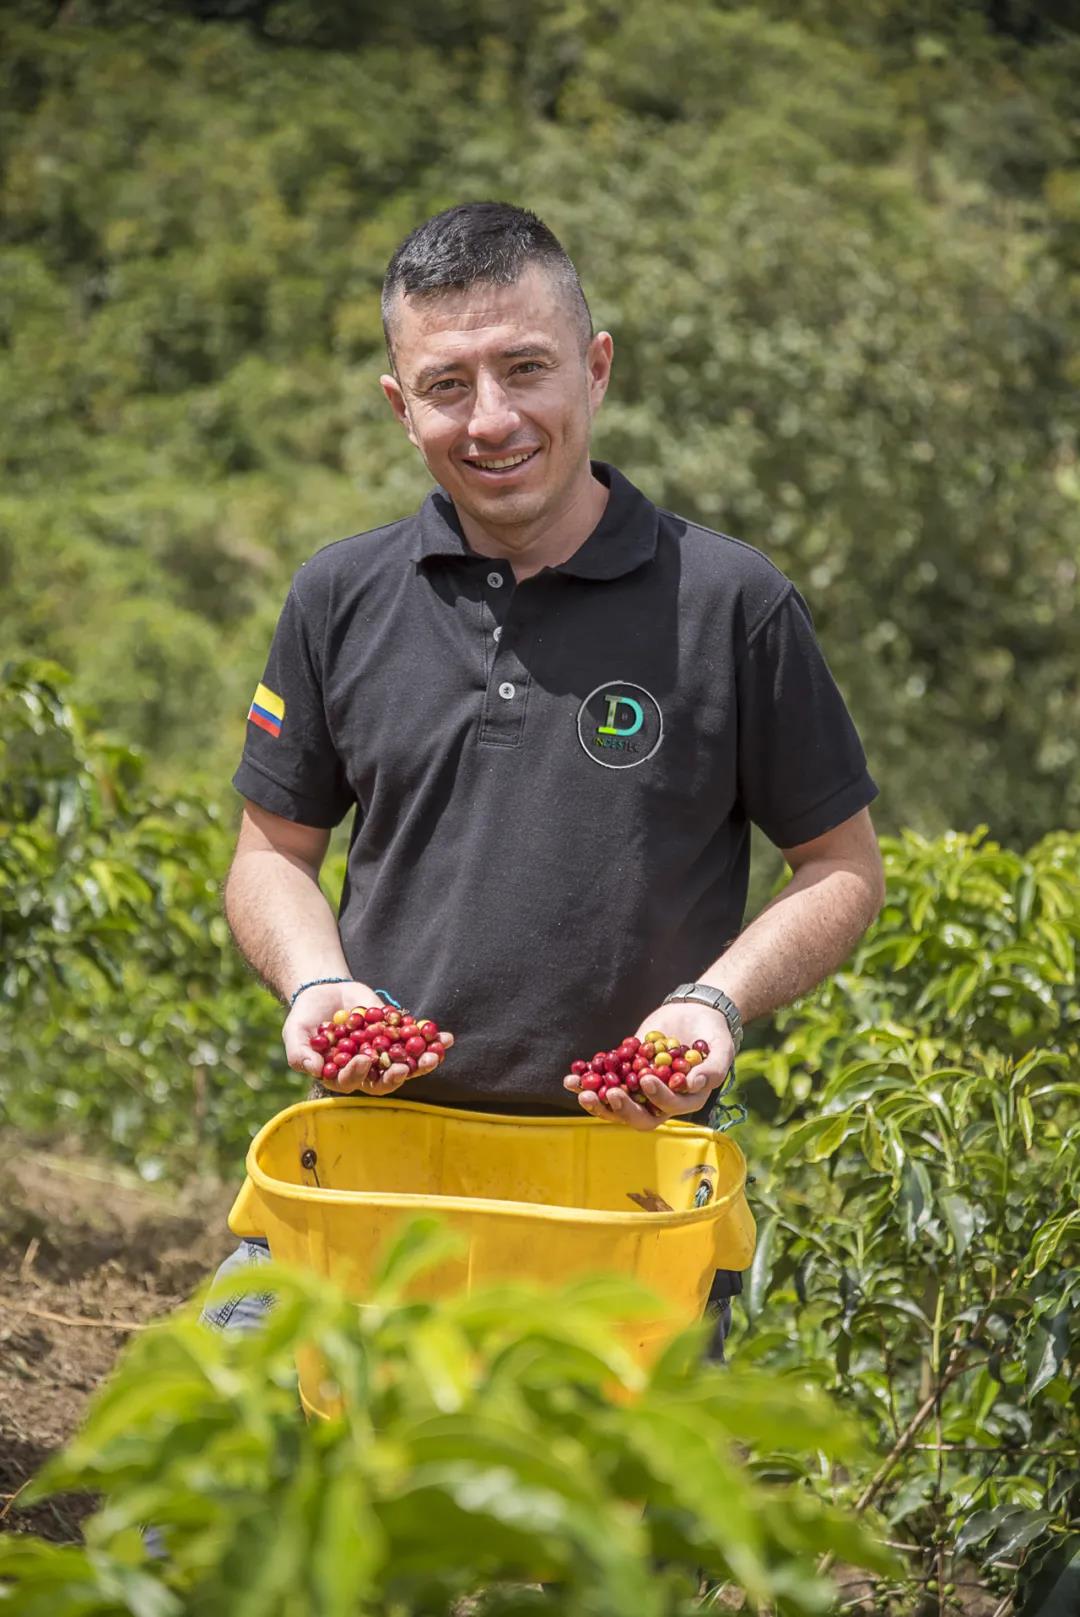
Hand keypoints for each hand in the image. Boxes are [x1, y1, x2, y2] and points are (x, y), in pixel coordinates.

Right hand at [283, 980, 453, 1096]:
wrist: (324, 993)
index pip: (352, 1081)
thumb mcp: (295, 1034)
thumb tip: (313, 1070)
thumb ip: (300, 1054)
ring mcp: (384, 1055)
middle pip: (385, 1080)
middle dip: (400, 1075)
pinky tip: (447, 1038)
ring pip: (407, 1065)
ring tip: (437, 1054)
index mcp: (341, 1075)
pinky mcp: (397, 1038)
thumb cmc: (306, 1018)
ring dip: (424, 1062)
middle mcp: (366, 1070)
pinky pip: (417, 1043)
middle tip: (408, 1067)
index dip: (358, 1072)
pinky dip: (433, 1041)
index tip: (364, 1058)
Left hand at [562, 1003, 734, 1131]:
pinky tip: (571, 1079)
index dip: (657, 1097)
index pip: (669, 1107)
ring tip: (579, 1090)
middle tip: (606, 1093)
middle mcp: (660, 1100)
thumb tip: (693, 1084)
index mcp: (685, 1100)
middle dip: (620, 1108)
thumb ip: (714, 1068)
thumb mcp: (721, 1048)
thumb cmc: (713, 1033)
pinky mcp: (624, 1072)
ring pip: (617, 1105)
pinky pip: (603, 1082)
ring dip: (596, 1101)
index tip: (646, 1079)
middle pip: (639, 1116)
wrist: (694, 1012)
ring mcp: (639, 1088)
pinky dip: (586, 1081)